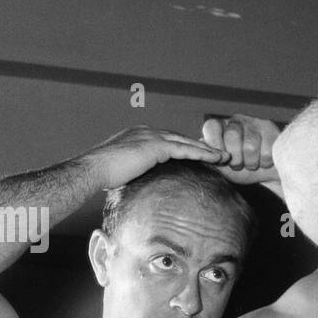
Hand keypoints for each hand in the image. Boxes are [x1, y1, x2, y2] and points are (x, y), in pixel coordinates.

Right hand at [80, 126, 223, 189]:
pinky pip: (185, 149)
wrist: (93, 170)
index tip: (199, 154)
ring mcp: (152, 136)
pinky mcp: (156, 146)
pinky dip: (202, 153)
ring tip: (224, 157)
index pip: (168, 140)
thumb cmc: (101, 175)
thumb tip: (136, 185)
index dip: (184, 147)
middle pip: (180, 138)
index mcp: (138, 136)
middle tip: (218, 153)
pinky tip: (215, 158)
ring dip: (207, 150)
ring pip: (186, 142)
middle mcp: (147, 131)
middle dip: (200, 146)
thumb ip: (134, 172)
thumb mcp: (121, 171)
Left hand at [202, 113, 279, 181]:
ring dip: (251, 163)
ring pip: (250, 146)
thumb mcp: (219, 167)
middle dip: (236, 159)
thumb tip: (191, 150)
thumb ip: (207, 158)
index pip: (212, 126)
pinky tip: (264, 161)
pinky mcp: (271, 129)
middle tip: (239, 165)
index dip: (216, 146)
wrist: (265, 176)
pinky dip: (264, 163)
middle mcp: (235, 120)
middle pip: (232, 136)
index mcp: (220, 127)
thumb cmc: (240, 171)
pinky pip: (267, 151)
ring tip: (251, 163)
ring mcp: (254, 122)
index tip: (222, 160)